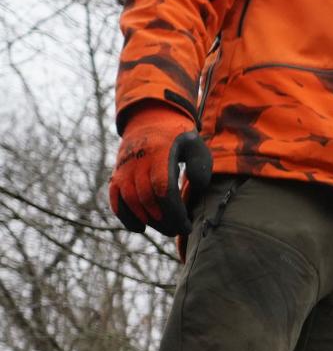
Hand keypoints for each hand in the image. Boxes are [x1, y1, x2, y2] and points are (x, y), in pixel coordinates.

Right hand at [108, 105, 212, 236]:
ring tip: (167, 229)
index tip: (186, 226)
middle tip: (179, 230)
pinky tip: (140, 227)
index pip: (163, 188)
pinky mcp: (117, 173)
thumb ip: (200, 167)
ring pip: (130, 200)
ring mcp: (125, 167)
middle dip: (164, 220)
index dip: (174, 211)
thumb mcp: (196, 146)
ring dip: (148, 220)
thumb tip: (195, 186)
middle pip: (146, 198)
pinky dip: (124, 215)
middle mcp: (138, 161)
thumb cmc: (180, 138)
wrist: (150, 120)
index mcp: (159, 153)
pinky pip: (115, 197)